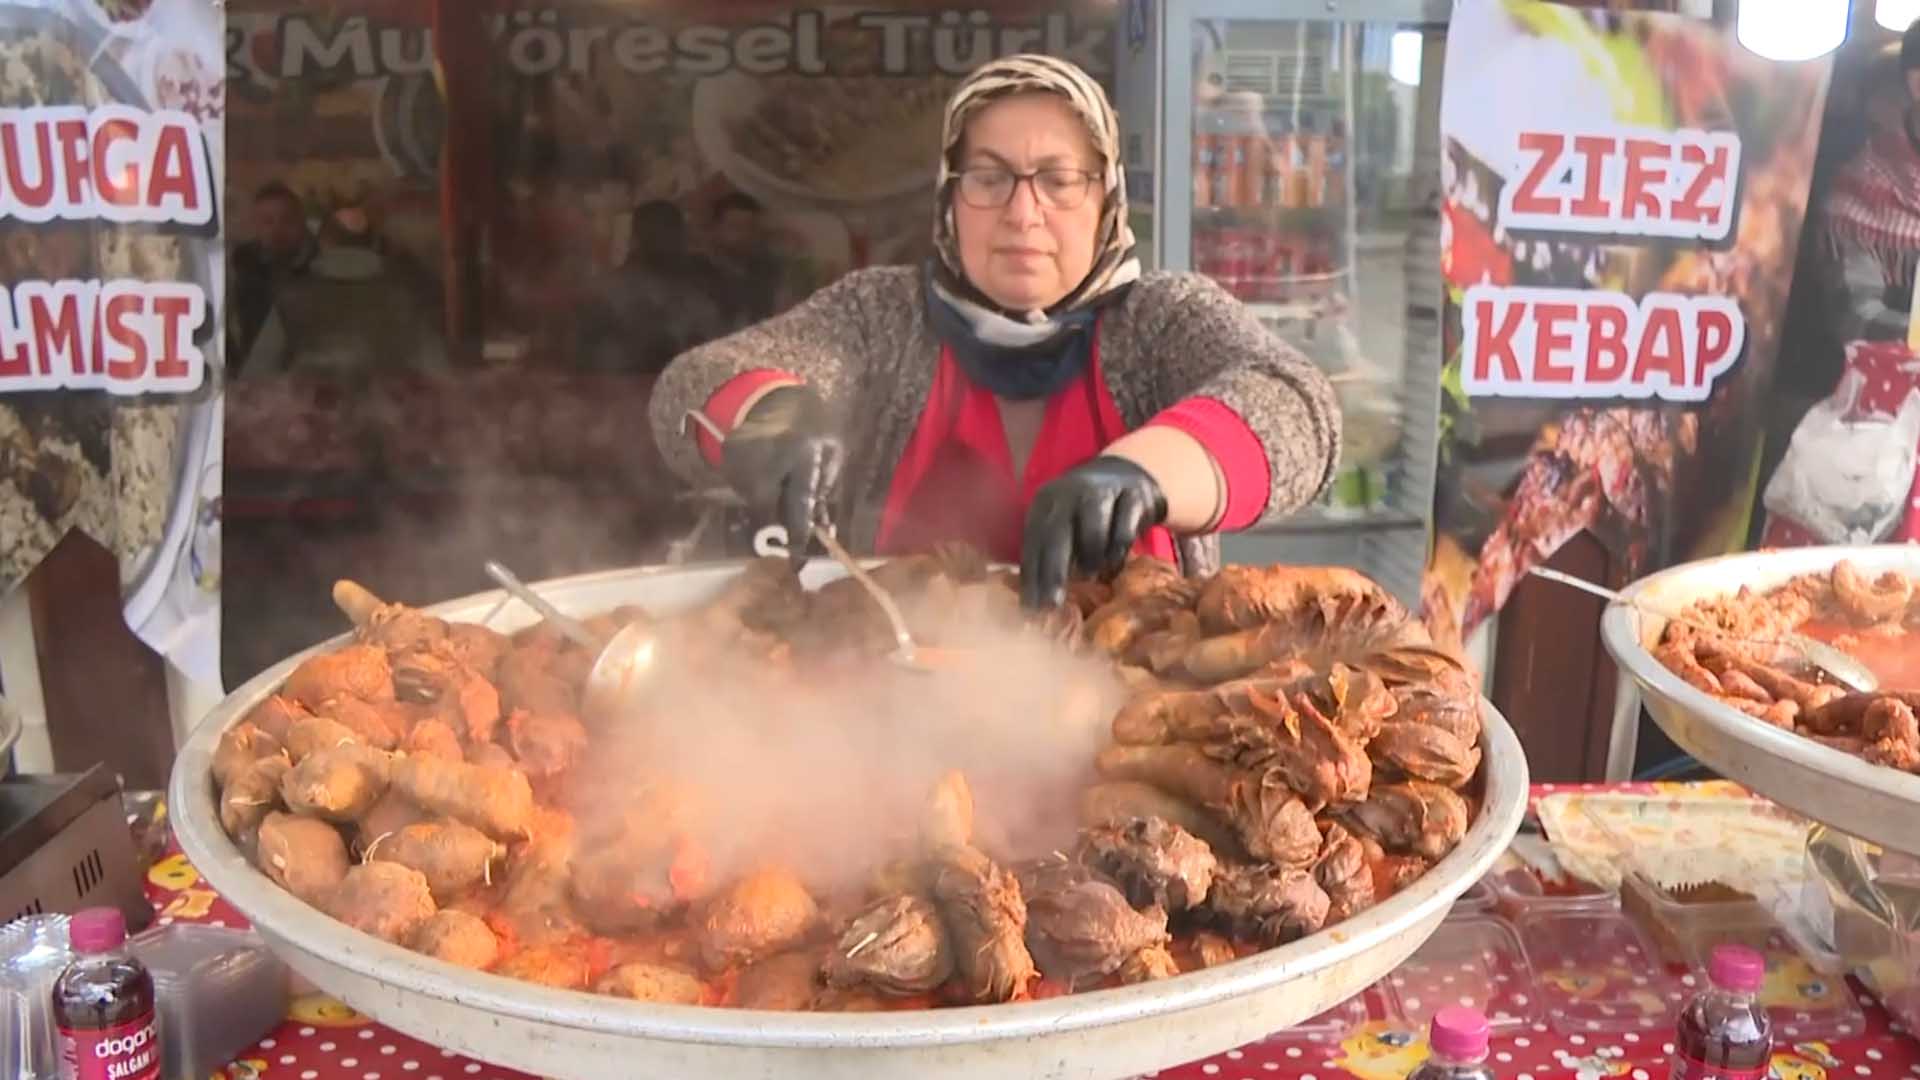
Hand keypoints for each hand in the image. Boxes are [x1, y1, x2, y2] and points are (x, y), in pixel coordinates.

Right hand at [720, 385, 842, 566]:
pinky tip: (764, 471)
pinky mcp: (726, 451)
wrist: (780, 396)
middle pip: (766, 505)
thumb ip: (824, 492)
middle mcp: (767, 450)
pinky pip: (739, 486)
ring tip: (779, 478)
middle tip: (789, 512)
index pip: (799, 501)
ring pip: (751, 499)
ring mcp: (741, 450)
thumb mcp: (832, 455)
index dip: (799, 534)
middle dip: (779, 516)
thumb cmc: (814, 429)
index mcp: (802, 450)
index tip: (798, 563)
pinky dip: (753, 487)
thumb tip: (822, 532)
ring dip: (767, 500)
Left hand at [1020, 456, 1167, 608]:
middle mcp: (1070, 492)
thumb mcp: (1063, 525)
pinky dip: (1118, 551)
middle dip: (1054, 572)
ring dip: (1091, 559)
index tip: (1031, 607)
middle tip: (1053, 604)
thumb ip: (1050, 554)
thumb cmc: (1087, 513)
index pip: (1034, 541)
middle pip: (1057, 534)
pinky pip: (1124, 531)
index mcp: (1047, 502)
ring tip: (1092, 576)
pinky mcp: (1134, 495)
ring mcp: (1103, 490)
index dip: (1032, 576)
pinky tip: (1115, 563)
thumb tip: (1034, 602)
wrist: (1128, 473)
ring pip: (1093, 531)